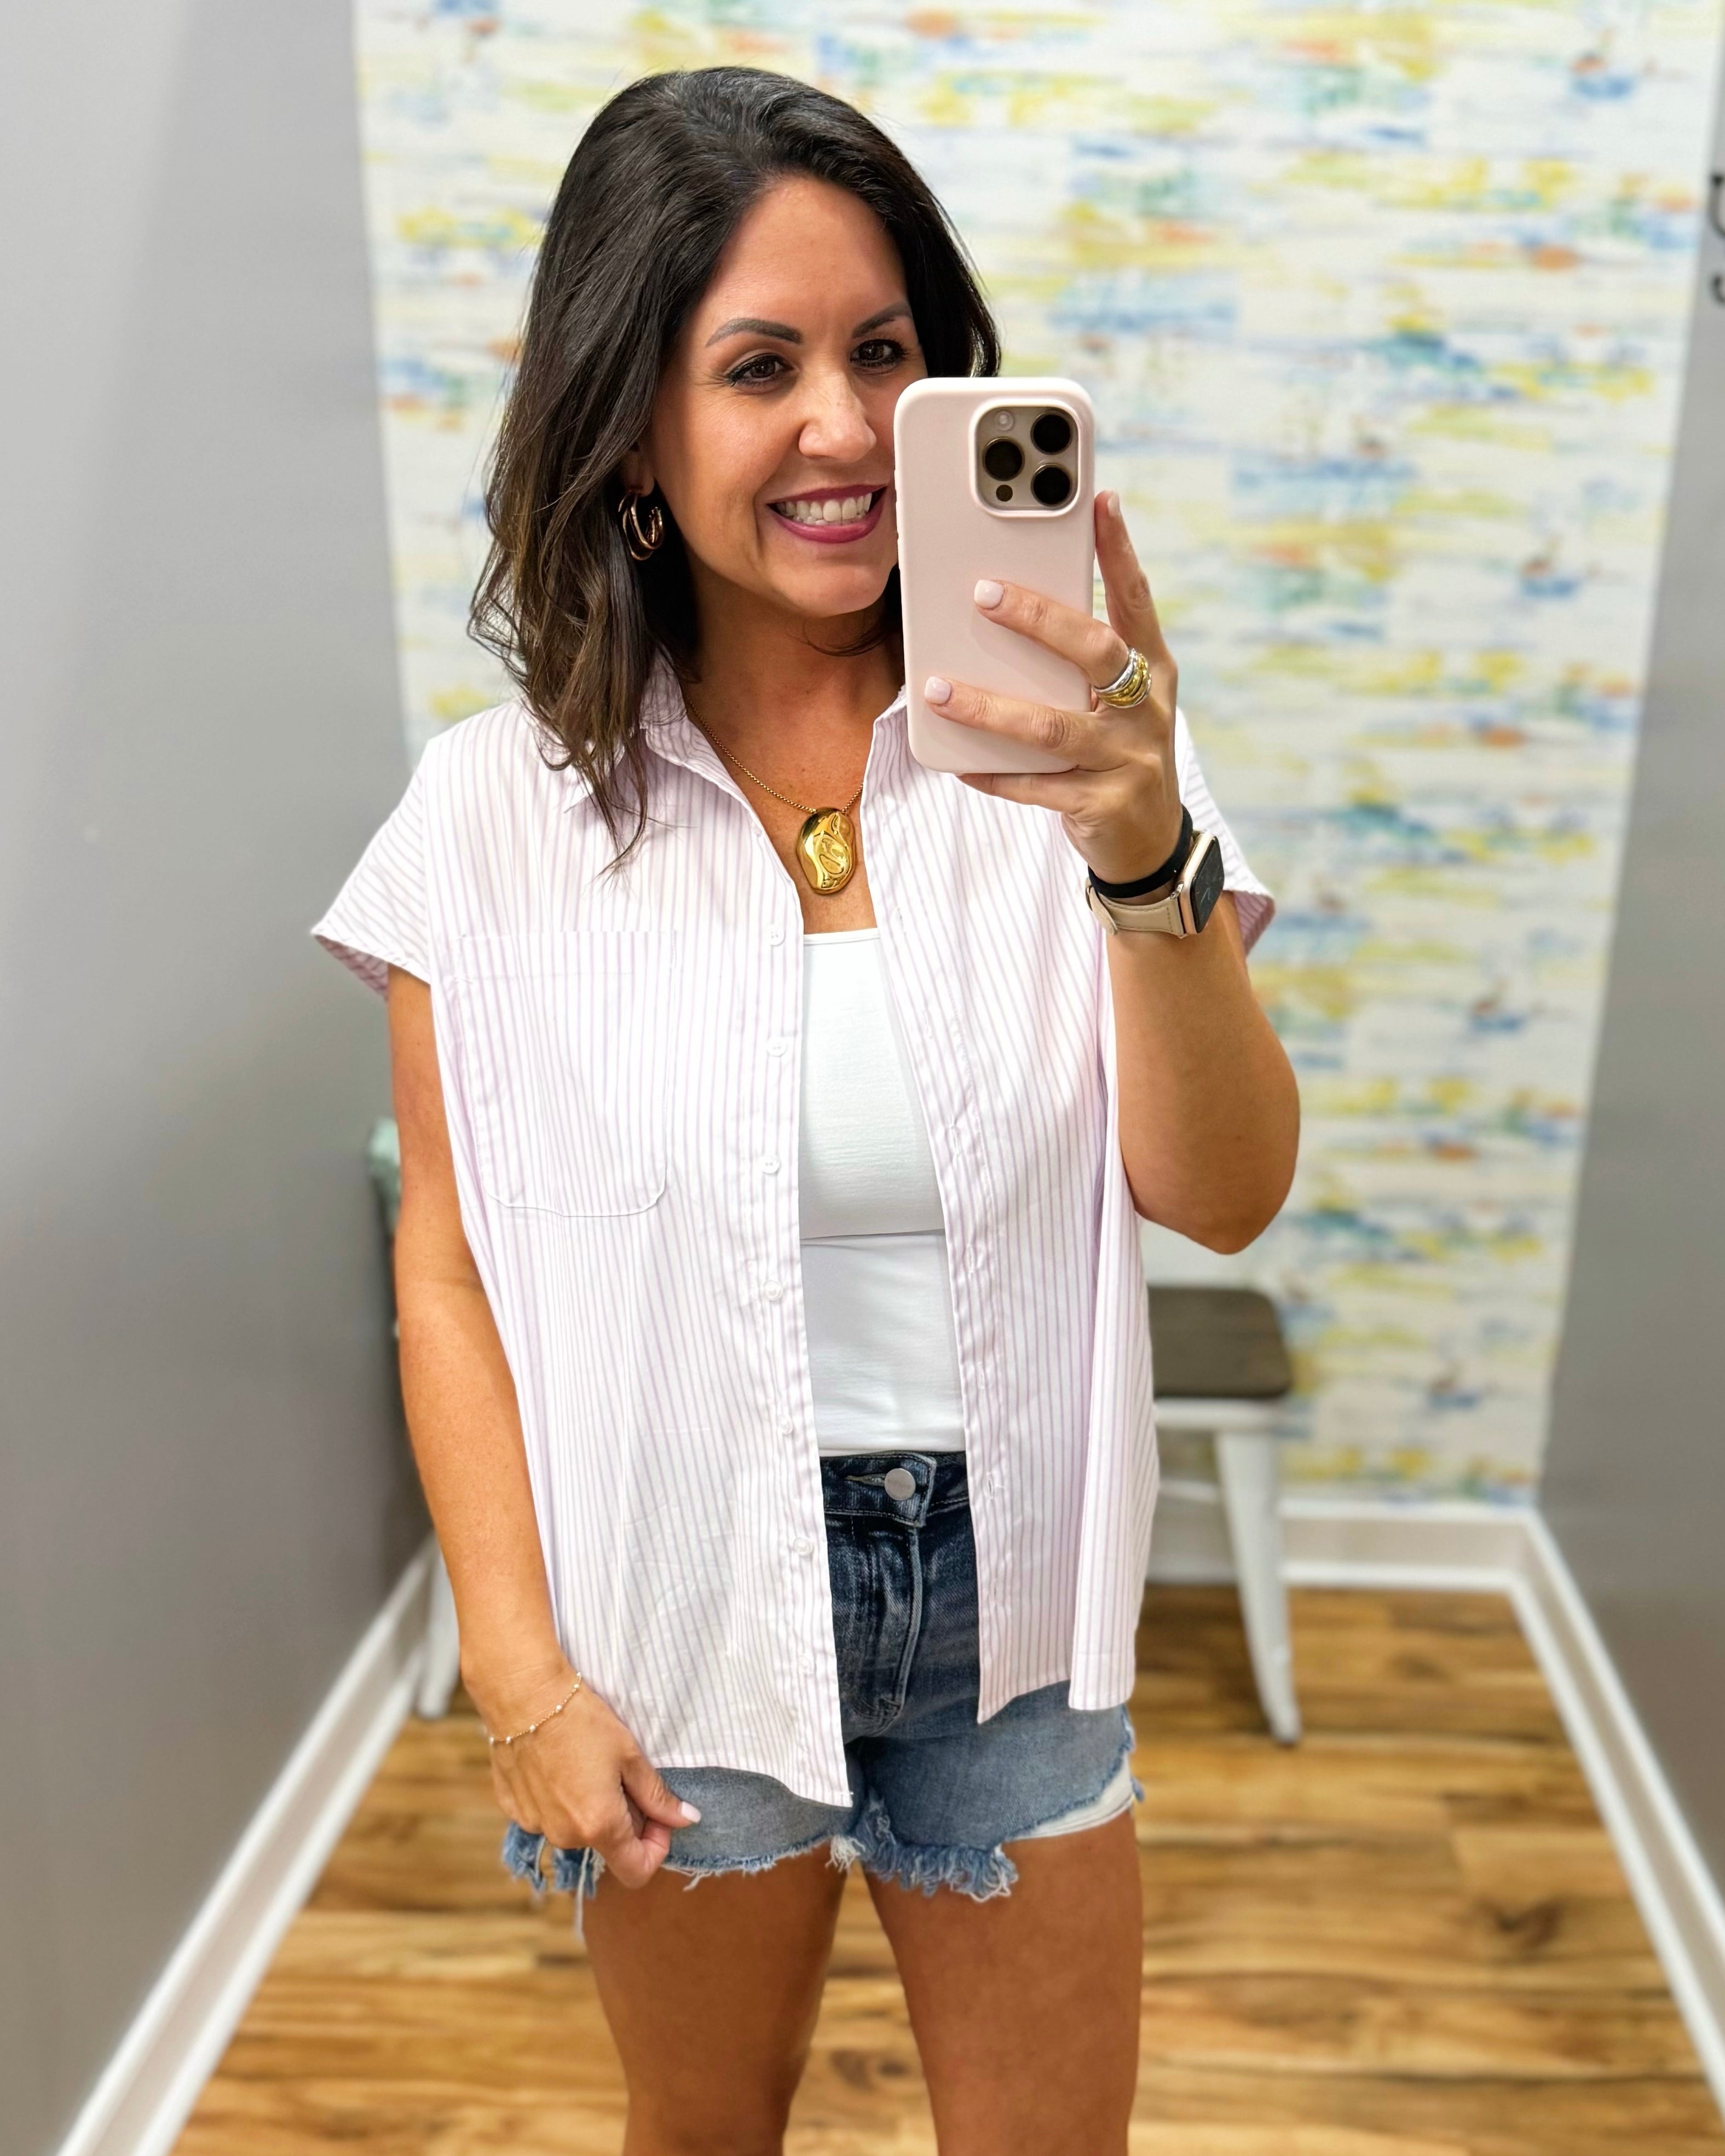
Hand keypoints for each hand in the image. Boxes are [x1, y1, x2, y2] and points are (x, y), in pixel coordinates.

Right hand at [472, 1657, 697, 1889]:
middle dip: (624, 1818)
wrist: (523, 1696)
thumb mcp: (629, 1755)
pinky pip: (547, 1815)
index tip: (658, 1816)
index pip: (636, 1872)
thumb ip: (657, 1796)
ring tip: (587, 1764)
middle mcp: (565, 1836)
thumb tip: (687, 1819)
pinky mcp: (514, 1809)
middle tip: (622, 1775)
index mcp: (598, 1826)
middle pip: (607, 1844)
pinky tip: (558, 1764)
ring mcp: (535, 1825)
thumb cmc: (581, 1721)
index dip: (655, 1847)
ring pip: (576, 1829)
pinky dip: (560, 1799)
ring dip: (590, 1808)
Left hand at [925, 491, 1182, 885]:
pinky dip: (993, 774)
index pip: (1136, 601)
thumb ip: (1081, 663)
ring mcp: (1128, 760)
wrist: (1150, 844)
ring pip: (1052, 727)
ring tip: (936, 689)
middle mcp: (1146, 711)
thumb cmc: (1119, 754)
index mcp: (1153, 672)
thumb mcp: (1117, 703)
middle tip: (984, 593)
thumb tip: (1010, 608)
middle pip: (1094, 652)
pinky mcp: (1101, 806)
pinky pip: (1036, 788)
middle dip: (1039, 619)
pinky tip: (957, 763)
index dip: (1120, 552)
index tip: (1100, 501)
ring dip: (989, 707)